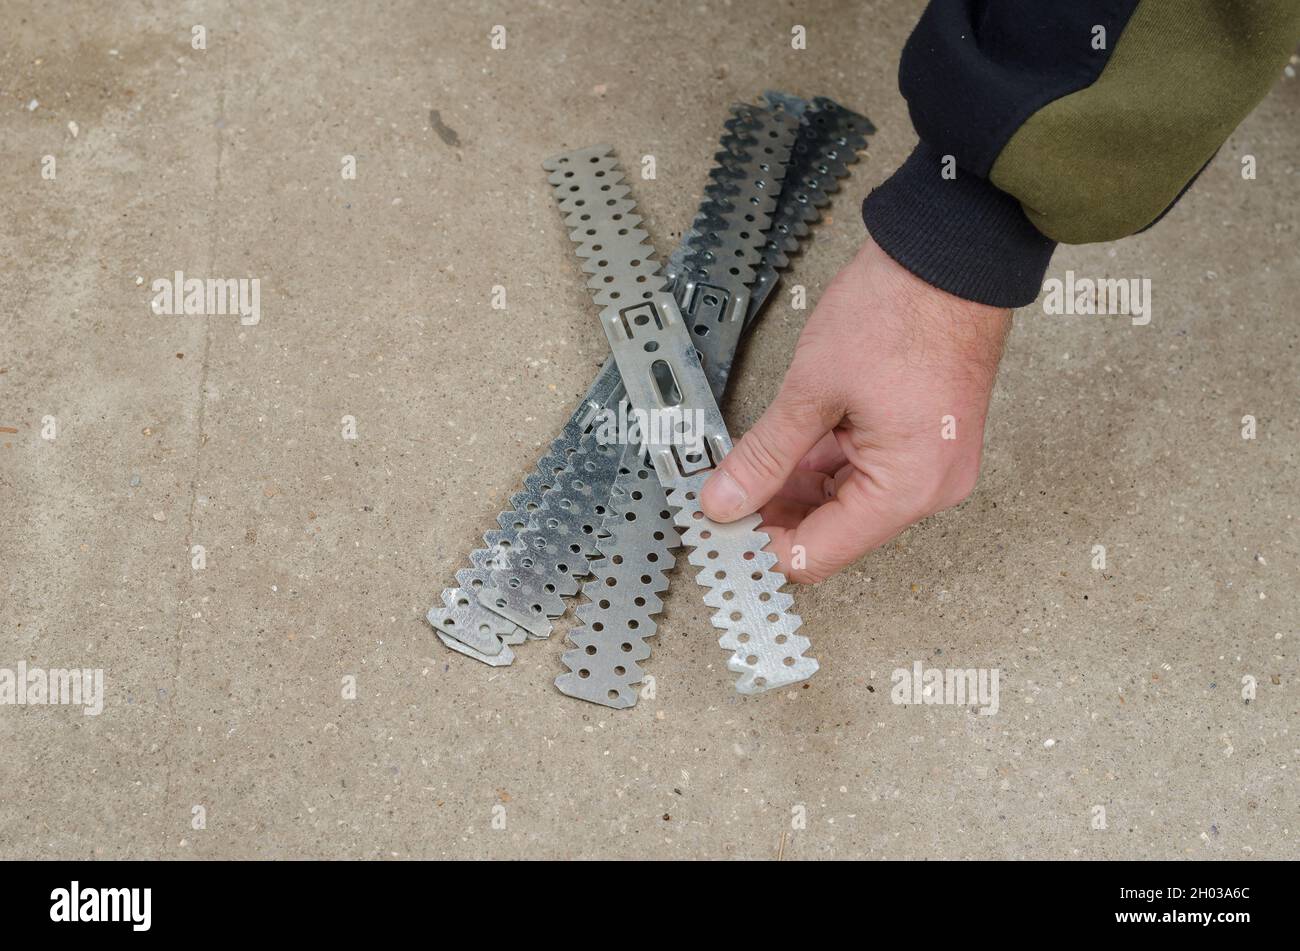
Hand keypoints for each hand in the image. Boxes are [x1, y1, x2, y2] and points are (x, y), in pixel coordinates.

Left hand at [701, 238, 1011, 581]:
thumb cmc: (898, 310)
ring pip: (847, 501)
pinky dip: (823, 465)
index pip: (819, 554)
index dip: (761, 549)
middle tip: (722, 496)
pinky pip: (867, 472)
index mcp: (907, 487)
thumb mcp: (811, 389)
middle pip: (835, 532)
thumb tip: (725, 500)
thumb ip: (763, 454)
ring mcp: (931, 465)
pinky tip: (783, 449)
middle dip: (775, 516)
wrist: (951, 253)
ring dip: (796, 489)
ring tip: (745, 466)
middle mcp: (929, 488)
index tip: (719, 531)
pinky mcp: (925, 441)